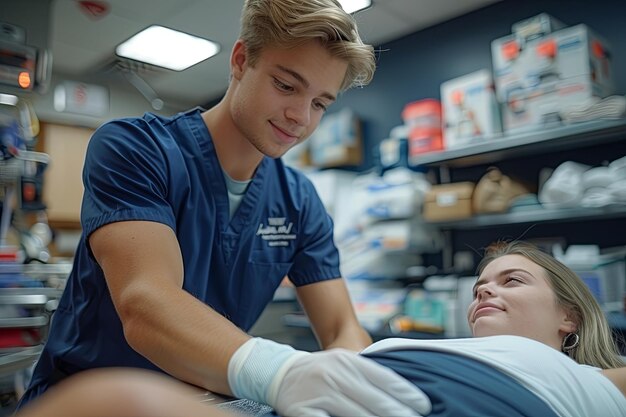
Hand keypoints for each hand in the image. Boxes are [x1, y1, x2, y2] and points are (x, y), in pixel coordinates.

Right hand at [270, 349, 430, 416]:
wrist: (279, 373)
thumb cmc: (319, 371)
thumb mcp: (342, 363)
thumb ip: (367, 374)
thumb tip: (400, 393)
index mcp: (346, 360)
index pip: (382, 377)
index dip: (405, 392)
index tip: (423, 404)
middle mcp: (334, 375)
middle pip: (373, 399)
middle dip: (398, 413)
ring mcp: (318, 393)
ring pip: (356, 415)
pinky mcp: (303, 411)